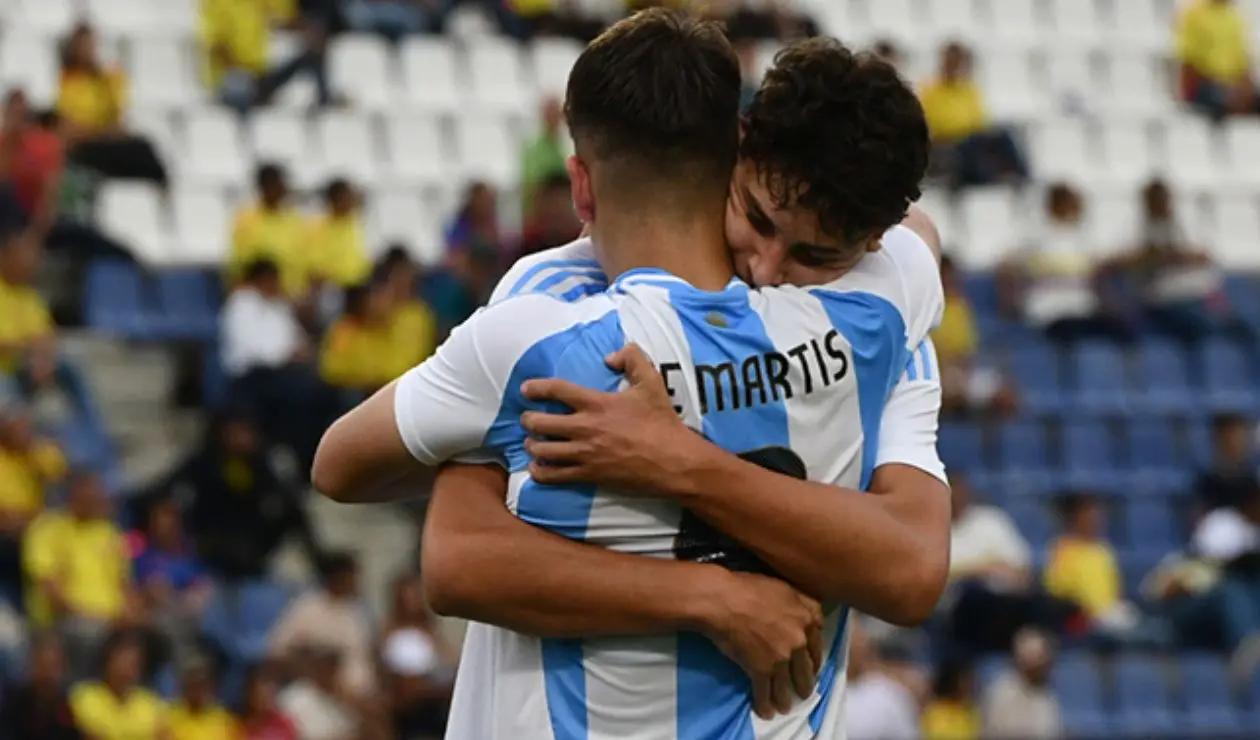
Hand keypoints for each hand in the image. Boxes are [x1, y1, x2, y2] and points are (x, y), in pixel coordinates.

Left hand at [520, 343, 696, 492]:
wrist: (673, 461)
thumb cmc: (662, 422)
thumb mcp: (652, 382)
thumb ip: (632, 359)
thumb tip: (610, 356)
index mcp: (596, 404)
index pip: (556, 390)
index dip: (536, 388)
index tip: (526, 389)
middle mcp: (585, 428)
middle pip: (540, 423)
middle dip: (529, 420)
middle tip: (529, 419)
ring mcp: (585, 454)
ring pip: (542, 450)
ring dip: (532, 445)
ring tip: (532, 443)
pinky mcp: (589, 475)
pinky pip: (554, 476)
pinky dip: (540, 472)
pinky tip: (538, 469)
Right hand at [702, 569, 822, 718]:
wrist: (723, 600)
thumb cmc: (749, 587)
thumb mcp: (785, 587)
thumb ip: (805, 602)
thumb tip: (819, 618)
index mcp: (806, 619)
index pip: (816, 646)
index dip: (814, 660)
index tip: (811, 667)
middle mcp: (798, 640)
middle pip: (806, 670)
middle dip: (805, 684)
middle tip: (803, 692)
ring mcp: (781, 657)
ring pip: (787, 685)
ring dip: (786, 699)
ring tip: (785, 707)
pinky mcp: (761, 670)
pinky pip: (765, 692)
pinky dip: (764, 705)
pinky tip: (765, 712)